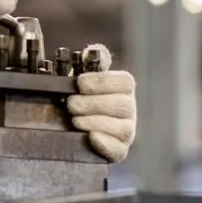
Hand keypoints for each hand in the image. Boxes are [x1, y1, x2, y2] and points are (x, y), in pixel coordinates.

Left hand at [67, 43, 135, 162]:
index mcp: (125, 88)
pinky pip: (119, 150)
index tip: (79, 83)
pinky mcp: (119, 151)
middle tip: (71, 104)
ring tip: (75, 120)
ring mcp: (127, 132)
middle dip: (93, 104)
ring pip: (122, 128)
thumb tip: (91, 51)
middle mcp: (130, 109)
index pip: (124, 82)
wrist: (74, 127)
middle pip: (122, 105)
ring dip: (95, 122)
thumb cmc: (82, 96)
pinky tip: (91, 136)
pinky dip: (105, 143)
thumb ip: (91, 60)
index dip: (102, 82)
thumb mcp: (85, 76)